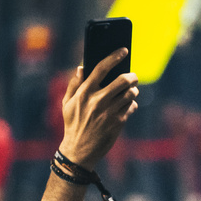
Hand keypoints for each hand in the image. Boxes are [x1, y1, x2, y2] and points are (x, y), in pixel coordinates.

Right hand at [58, 48, 138, 169]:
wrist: (80, 150)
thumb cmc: (72, 124)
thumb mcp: (67, 103)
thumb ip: (74, 84)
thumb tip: (81, 67)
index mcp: (84, 92)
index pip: (100, 68)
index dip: (114, 57)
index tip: (123, 50)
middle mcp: (98, 100)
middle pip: (122, 80)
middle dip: (131, 76)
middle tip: (133, 75)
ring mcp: (110, 112)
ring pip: (130, 94)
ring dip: (133, 90)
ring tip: (131, 90)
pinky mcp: (119, 122)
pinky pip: (131, 107)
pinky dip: (132, 104)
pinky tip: (128, 104)